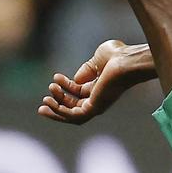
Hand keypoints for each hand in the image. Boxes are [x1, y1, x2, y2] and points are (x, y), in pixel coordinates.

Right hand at [36, 40, 155, 124]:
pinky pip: (75, 116)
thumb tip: (76, 80)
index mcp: (99, 86)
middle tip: (44, 99)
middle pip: (74, 106)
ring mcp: (97, 104)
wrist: (127, 60)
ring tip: (44, 101)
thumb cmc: (118, 56)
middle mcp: (99, 98)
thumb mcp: (97, 58)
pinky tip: (51, 103)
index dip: (65, 86)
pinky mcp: (95, 108)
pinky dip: (61, 112)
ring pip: (73, 115)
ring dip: (57, 110)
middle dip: (58, 103)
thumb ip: (86, 68)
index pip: (78, 91)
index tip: (55, 77)